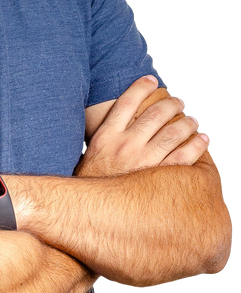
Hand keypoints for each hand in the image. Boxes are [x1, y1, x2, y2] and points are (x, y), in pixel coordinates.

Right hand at [75, 76, 209, 177]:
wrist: (89, 213)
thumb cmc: (93, 182)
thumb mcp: (91, 153)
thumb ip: (105, 136)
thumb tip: (119, 120)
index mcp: (106, 136)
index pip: (127, 102)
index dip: (141, 87)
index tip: (151, 79)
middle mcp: (124, 145)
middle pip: (154, 114)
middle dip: (171, 103)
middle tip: (180, 101)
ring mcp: (142, 161)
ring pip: (172, 132)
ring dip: (188, 122)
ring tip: (194, 118)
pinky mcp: (158, 178)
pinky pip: (184, 156)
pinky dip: (197, 144)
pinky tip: (204, 138)